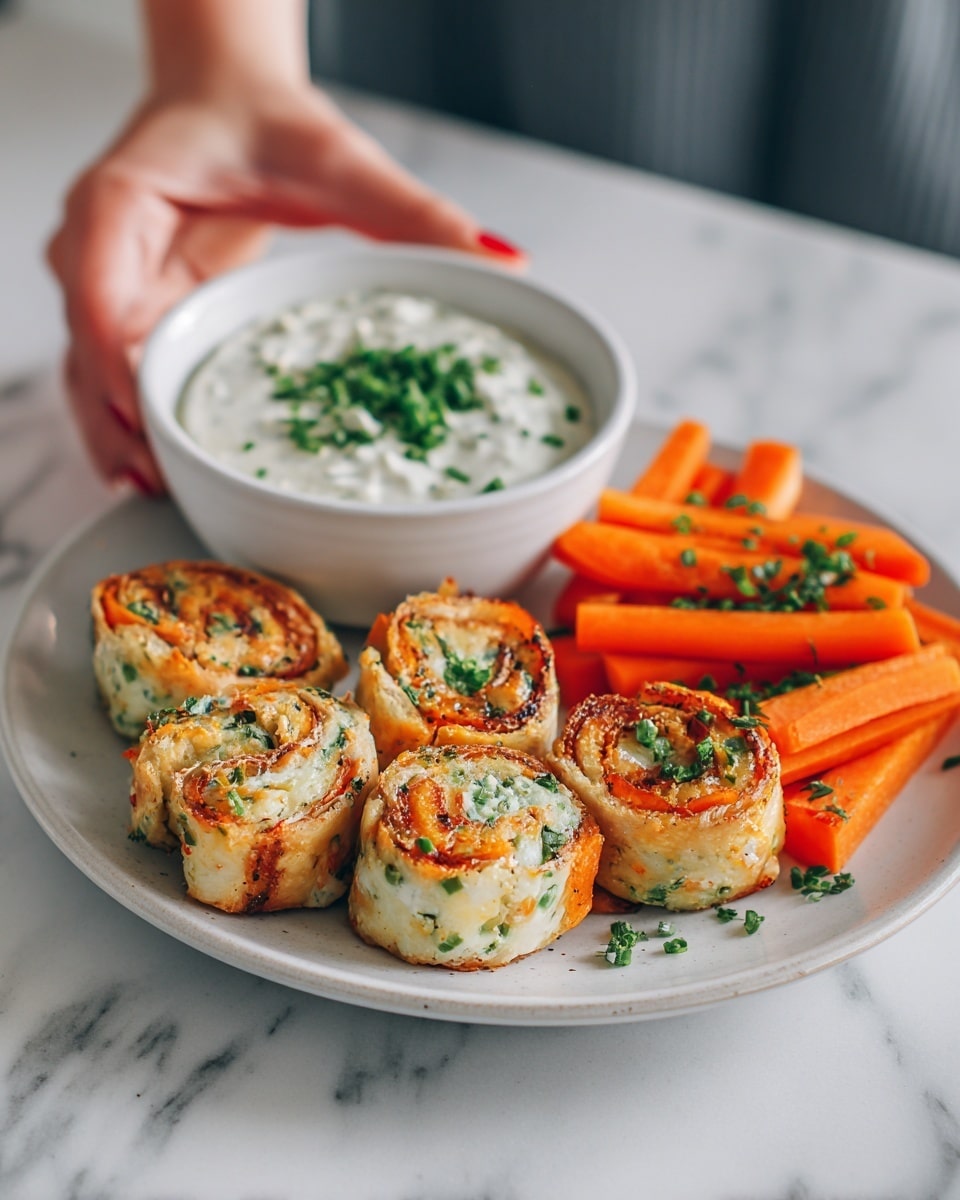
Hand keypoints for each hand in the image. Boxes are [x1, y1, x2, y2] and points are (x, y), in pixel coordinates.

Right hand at [47, 83, 522, 491]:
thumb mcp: (338, 162)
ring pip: (94, 379)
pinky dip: (139, 423)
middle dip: (124, 425)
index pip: (97, 292)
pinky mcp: (133, 313)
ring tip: (166, 491)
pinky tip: (164, 469)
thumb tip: (498, 259)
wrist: (226, 102)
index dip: (120, 365)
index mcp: (123, 201)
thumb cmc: (261, 120)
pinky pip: (122, 377)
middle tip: (169, 482)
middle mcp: (101, 249)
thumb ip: (411, 213)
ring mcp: (111, 287)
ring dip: (124, 439)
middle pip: (90, 354)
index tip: (154, 420)